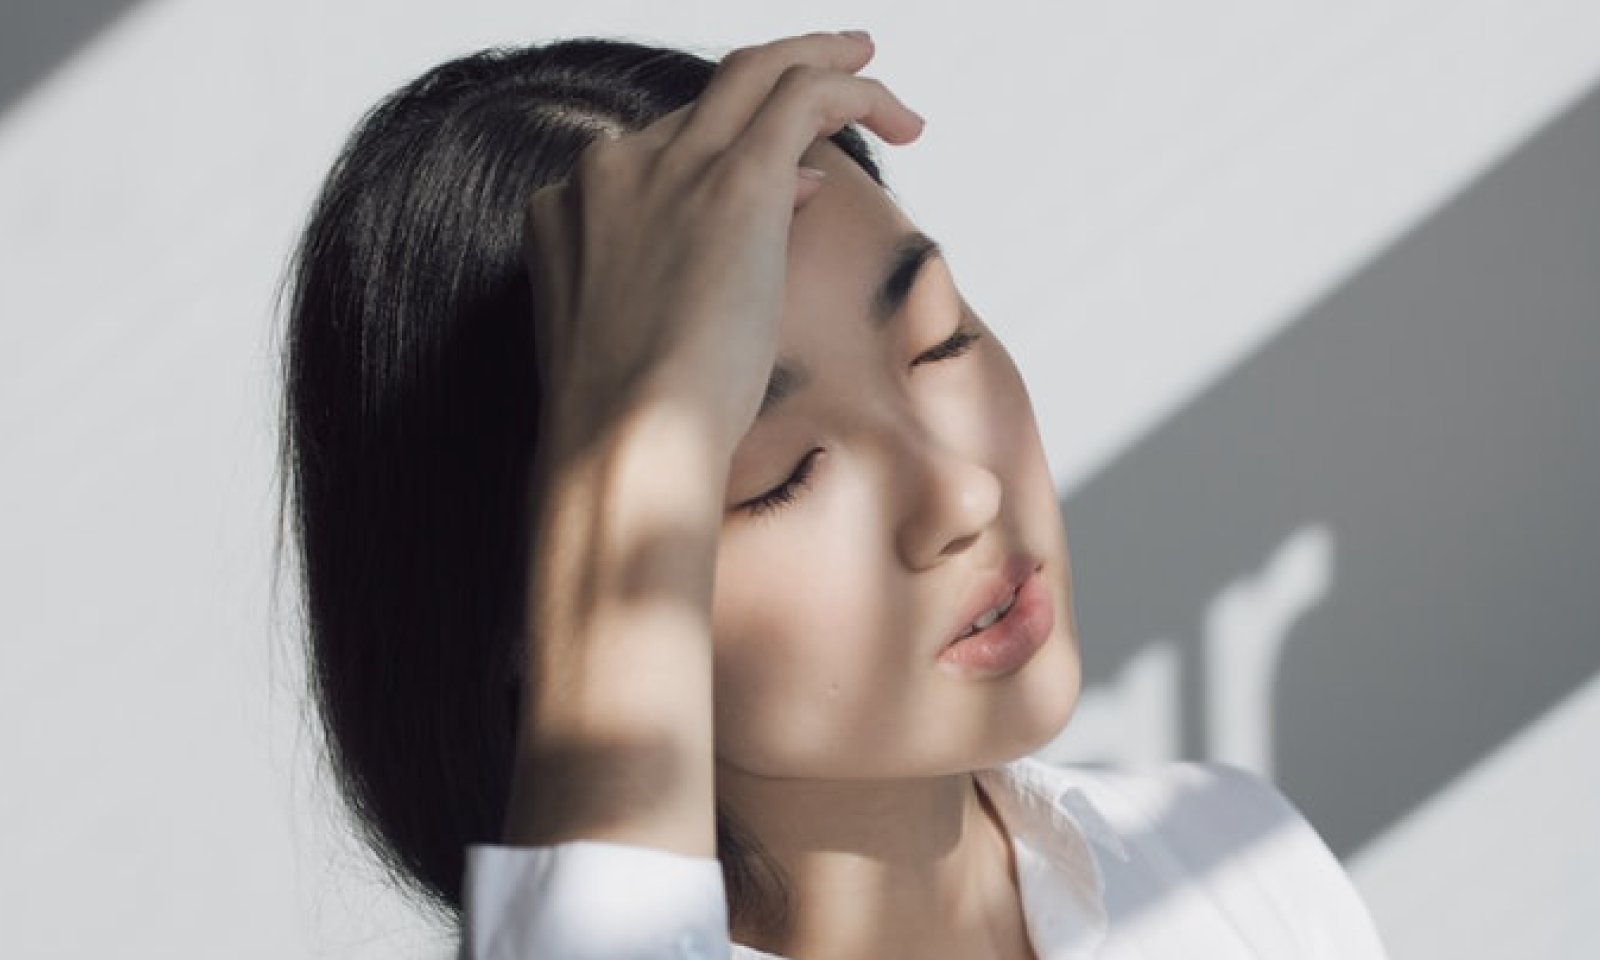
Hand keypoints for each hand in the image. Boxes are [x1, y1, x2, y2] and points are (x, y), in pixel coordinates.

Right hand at [523, 31, 923, 461]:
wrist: (623, 446)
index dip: (729, 155)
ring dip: (822, 62)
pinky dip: (853, 88)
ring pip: (757, 73)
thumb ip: (686, 266)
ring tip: (873, 68)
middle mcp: (611, 171)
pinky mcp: (733, 183)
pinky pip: (802, 96)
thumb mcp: (639, 338)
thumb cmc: (631, 426)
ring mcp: (668, 169)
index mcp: (569, 209)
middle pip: (707, 97)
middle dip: (776, 76)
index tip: (790, 185)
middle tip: (839, 70)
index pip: (663, 151)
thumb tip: (788, 194)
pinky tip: (895, 114)